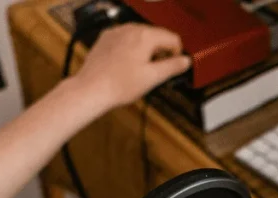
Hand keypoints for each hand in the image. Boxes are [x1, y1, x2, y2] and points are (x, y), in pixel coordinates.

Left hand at [70, 24, 191, 110]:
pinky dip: (130, 49)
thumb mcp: (152, 78)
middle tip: (155, 72)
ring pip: (140, 37)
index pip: (172, 38)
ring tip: (139, 70)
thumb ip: (172, 66)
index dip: (177, 53)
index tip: (173, 66)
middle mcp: (131, 29)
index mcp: (145, 36)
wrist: (91, 89)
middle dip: (159, 52)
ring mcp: (116, 32)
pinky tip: (125, 65)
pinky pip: (125, 39)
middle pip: (156, 36)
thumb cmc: (120, 85)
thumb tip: (186, 61)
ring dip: (145, 50)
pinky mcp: (106, 38)